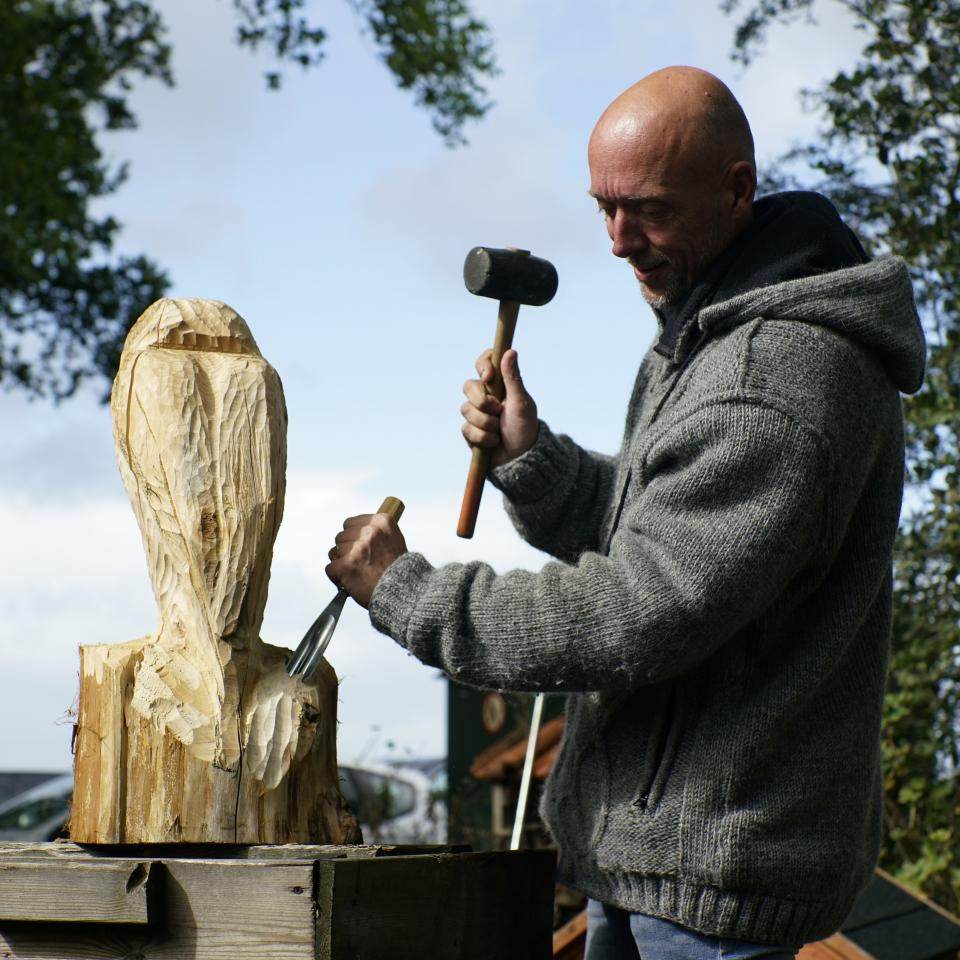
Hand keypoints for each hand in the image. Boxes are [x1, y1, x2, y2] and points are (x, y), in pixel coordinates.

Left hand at [325, 512, 407, 607]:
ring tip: (357, 572)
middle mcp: (369, 532)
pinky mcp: (346, 565)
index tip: (359, 546)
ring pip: (334, 552)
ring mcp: (357, 548)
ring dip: (342, 563)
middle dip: (347, 550)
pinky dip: (337, 577)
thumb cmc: (399, 571)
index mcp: (381, 522)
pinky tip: (350, 581)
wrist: (403, 591)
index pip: (351, 523)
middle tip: (360, 562)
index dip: (353, 537)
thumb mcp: (394, 540)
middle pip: (341, 536)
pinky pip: (330, 568)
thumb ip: (376, 533)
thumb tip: (357, 532)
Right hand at [460, 348, 537, 467]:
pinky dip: (482, 437)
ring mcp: (476, 413)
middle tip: (498, 411)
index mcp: (499, 385)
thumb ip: (513, 378)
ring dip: (486, 422)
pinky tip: (493, 442)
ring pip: (466, 409)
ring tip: (499, 431)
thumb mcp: (522, 402)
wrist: (521, 458)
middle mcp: (485, 396)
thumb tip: (510, 351)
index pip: (484, 363)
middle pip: (469, 386)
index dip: (483, 366)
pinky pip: (466, 428)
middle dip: (483, 401)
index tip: (488, 377)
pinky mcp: (470, 431)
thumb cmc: (525, 428)